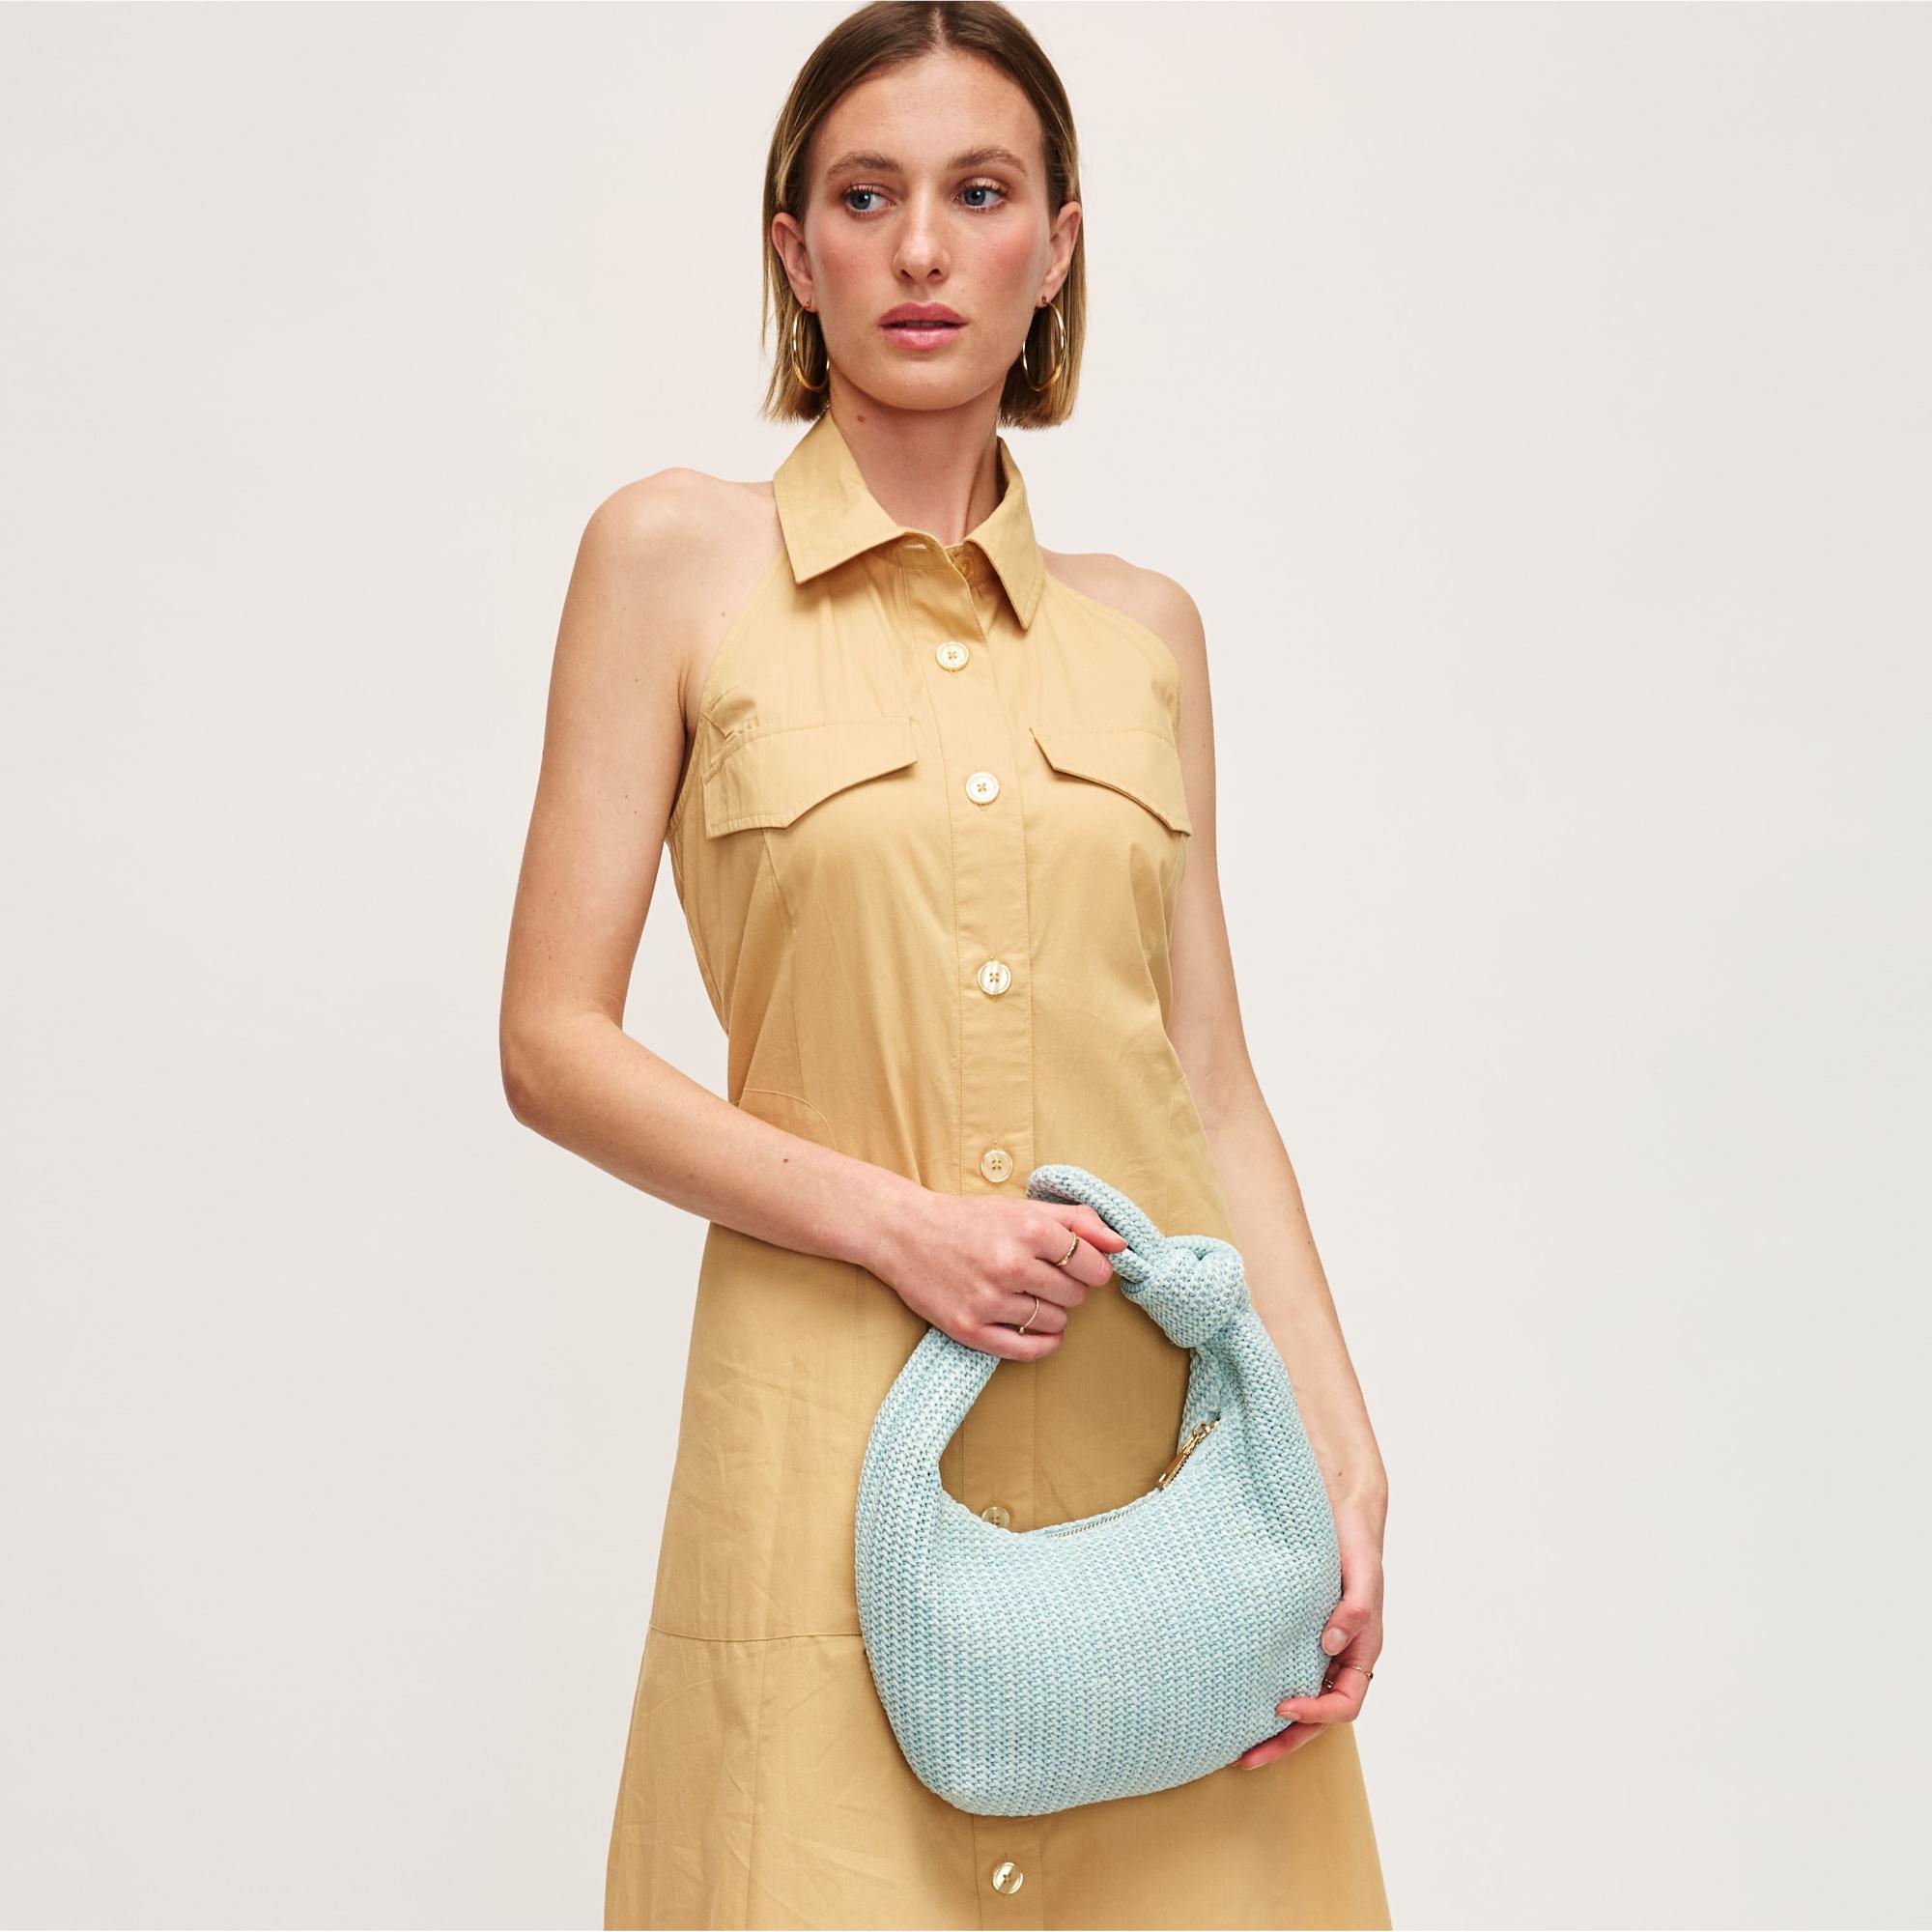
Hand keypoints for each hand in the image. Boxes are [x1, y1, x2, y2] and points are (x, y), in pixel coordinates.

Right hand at [862, 1190, 1127, 1358]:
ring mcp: (988, 1300)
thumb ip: (1078, 1221)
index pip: (1093, 1265)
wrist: (904, 1233)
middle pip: (1076, 1296)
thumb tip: (1121, 1245)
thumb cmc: (969, 1220)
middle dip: (1068, 1288)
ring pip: (1055, 1322)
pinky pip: (1028, 1351)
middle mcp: (1009, 1265)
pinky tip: (1037, 1328)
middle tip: (1043, 1276)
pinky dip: (1043, 1343)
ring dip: (1052, 1313)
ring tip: (1029, 1295)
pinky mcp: (969, 1329)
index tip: (1078, 1265)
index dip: (1092, 1268)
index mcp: (1028, 1229)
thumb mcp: (1024, 1208)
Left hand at [1235, 1503, 1383, 1769]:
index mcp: (1361, 1649)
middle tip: (1244, 1758)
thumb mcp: (1363, 1572)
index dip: (1316, 1713)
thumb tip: (1330, 1644)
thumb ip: (1355, 1608)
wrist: (1338, 1507)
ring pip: (1299, 1698)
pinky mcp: (1295, 1630)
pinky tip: (1236, 1693)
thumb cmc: (1355, 1541)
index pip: (1345, 1702)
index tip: (1282, 1707)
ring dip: (1273, 1726)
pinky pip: (1283, 1669)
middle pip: (1317, 1714)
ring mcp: (1318, 1646)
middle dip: (1284, 1740)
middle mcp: (1340, 1655)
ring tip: (1234, 1743)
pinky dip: (1263, 1688)